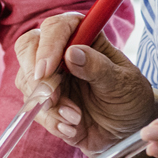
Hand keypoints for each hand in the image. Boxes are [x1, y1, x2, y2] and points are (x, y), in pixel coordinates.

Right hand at [22, 15, 157, 153]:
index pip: (55, 27)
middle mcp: (62, 53)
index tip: (47, 70)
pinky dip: (51, 122)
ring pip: (26, 81)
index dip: (47, 45)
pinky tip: (73, 128)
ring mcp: (51, 77)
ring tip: (76, 118)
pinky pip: (33, 109)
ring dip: (48, 104)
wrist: (128, 129)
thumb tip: (72, 52)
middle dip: (34, 75)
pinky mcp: (45, 102)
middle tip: (52, 97)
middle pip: (28, 47)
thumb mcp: (122, 83)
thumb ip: (98, 68)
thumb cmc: (130, 97)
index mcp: (84, 37)